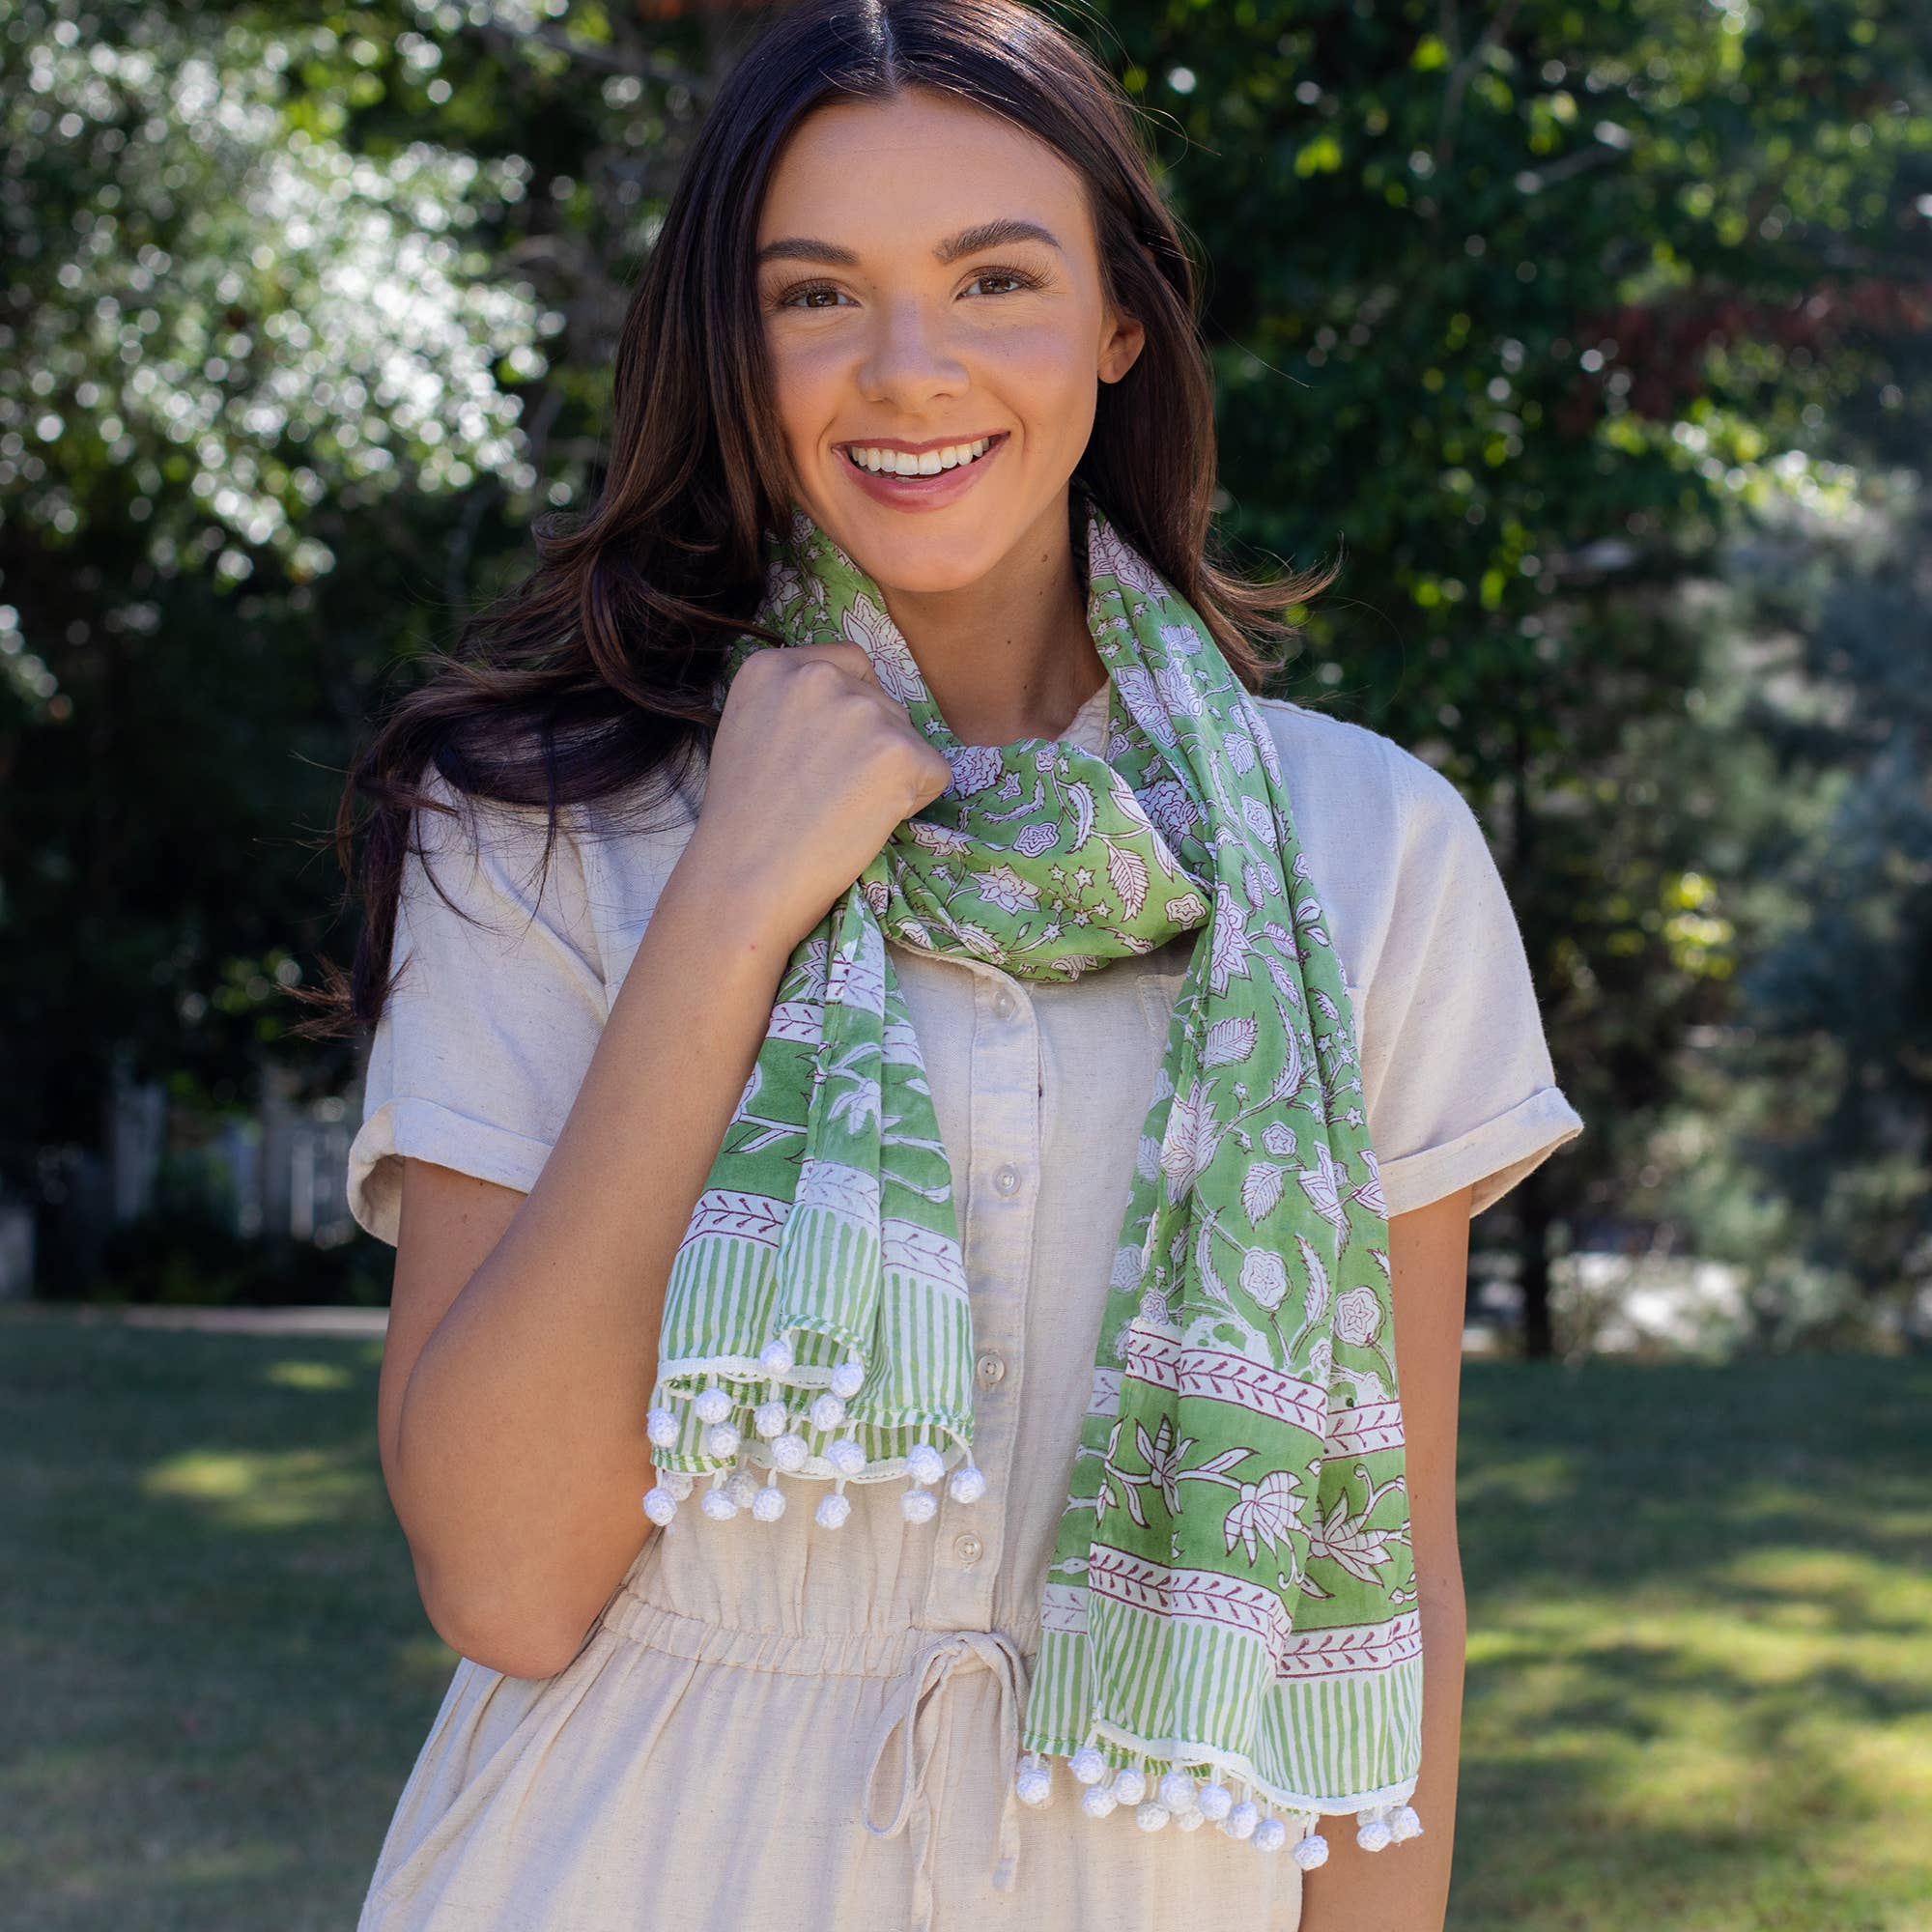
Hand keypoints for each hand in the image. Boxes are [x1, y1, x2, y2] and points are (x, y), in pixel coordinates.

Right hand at [678, 642, 954, 954]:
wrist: (746, 879)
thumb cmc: (742, 824)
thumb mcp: (748, 732)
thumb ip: (793, 705)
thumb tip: (848, 713)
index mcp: (773, 666)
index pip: (849, 662)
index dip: (852, 709)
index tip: (835, 751)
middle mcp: (820, 675)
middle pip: (882, 700)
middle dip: (872, 744)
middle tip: (832, 794)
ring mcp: (864, 710)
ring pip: (908, 737)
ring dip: (892, 773)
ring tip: (844, 811)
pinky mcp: (902, 751)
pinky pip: (933, 773)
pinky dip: (914, 801)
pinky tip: (867, 823)